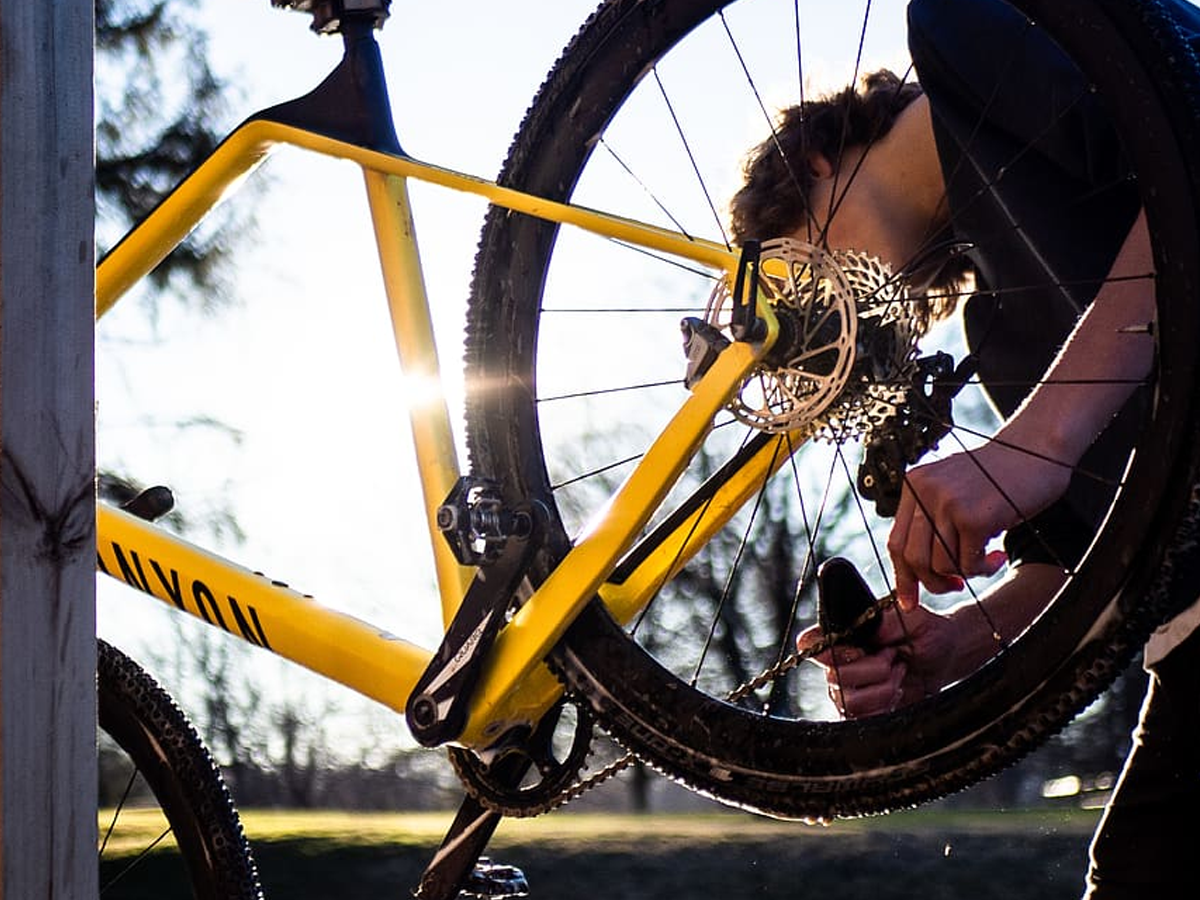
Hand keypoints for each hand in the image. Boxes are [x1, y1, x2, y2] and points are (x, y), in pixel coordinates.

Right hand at [797, 603, 960, 717]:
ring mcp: (849, 692)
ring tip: (899, 677)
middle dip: (875, 670)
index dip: (828, 650)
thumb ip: (882, 621)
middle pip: (835, 678)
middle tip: (895, 659)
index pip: (810, 643)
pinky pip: (860, 721)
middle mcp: (839, 665)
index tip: (860, 649)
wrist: (945, 656)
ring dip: (883, 691)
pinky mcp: (864, 714)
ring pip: (849, 702)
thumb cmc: (924, 632)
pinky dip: (884, 709)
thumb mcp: (909, 617)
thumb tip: (860, 628)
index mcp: (843, 638)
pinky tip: (897, 696)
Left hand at [888, 438, 1071, 607]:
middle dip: (933, 583)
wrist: (1038, 448)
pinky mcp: (972, 516)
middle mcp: (924, 491)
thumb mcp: (953, 490)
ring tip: (985, 561)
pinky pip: (968, 564)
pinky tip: (998, 555)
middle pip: (912, 558)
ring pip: (940, 565)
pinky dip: (984, 569)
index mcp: (915, 485)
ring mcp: (947, 502)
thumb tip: (917, 569)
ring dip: (965, 574)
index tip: (909, 600)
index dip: (903, 576)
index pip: (896, 541)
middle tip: (955, 586)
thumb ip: (932, 519)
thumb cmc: (1000, 475)